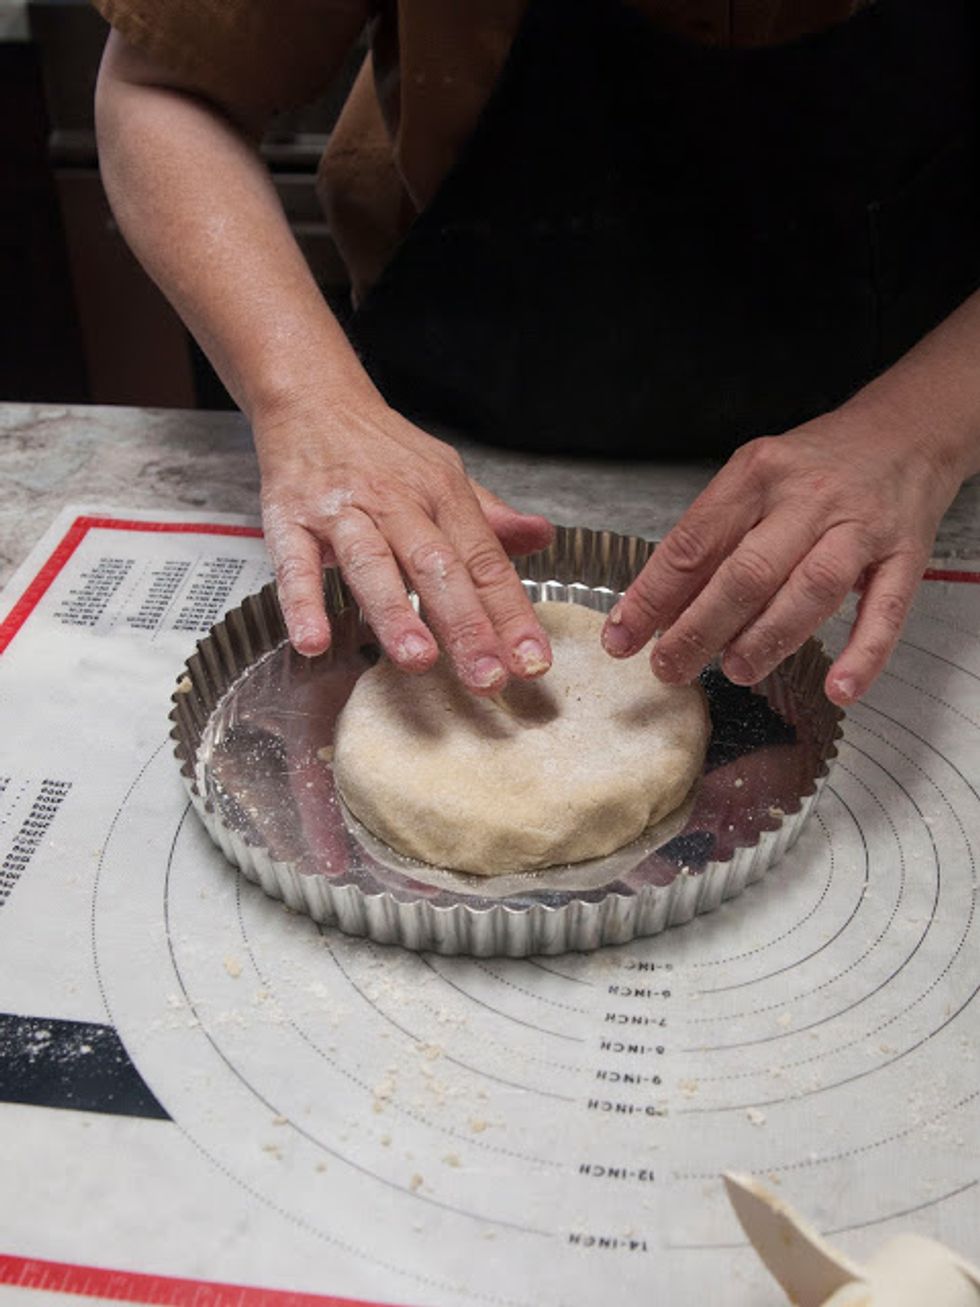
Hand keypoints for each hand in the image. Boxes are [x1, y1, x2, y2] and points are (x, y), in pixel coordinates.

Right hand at [255, 396, 554, 694]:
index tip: (531, 661)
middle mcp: (396, 502)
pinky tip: (313, 640)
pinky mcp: (290, 519)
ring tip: (417, 659)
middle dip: (465, 625)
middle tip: (487, 676)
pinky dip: (303, 602)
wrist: (312, 398)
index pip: (484, 562)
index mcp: (442, 494)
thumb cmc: (381, 450)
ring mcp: (342, 511)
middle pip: (437, 568)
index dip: (510, 614)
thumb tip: (542, 538)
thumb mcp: (443, 475)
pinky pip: (295, 564)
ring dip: (395, 613)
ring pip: (373, 564)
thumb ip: (490, 518)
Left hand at [601, 402, 967, 705]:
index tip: (622, 638)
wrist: (906, 430)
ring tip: (735, 671)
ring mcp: (860, 527)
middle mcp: (806, 498)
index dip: (652, 597)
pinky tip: (839, 688)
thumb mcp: (752, 480)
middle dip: (700, 628)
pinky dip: (864, 654)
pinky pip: (886, 611)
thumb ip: (710, 539)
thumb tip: (658, 609)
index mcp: (756, 475)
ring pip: (810, 590)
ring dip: (767, 640)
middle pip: (746, 573)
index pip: (693, 543)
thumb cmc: (816, 466)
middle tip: (670, 667)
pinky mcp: (905, 555)